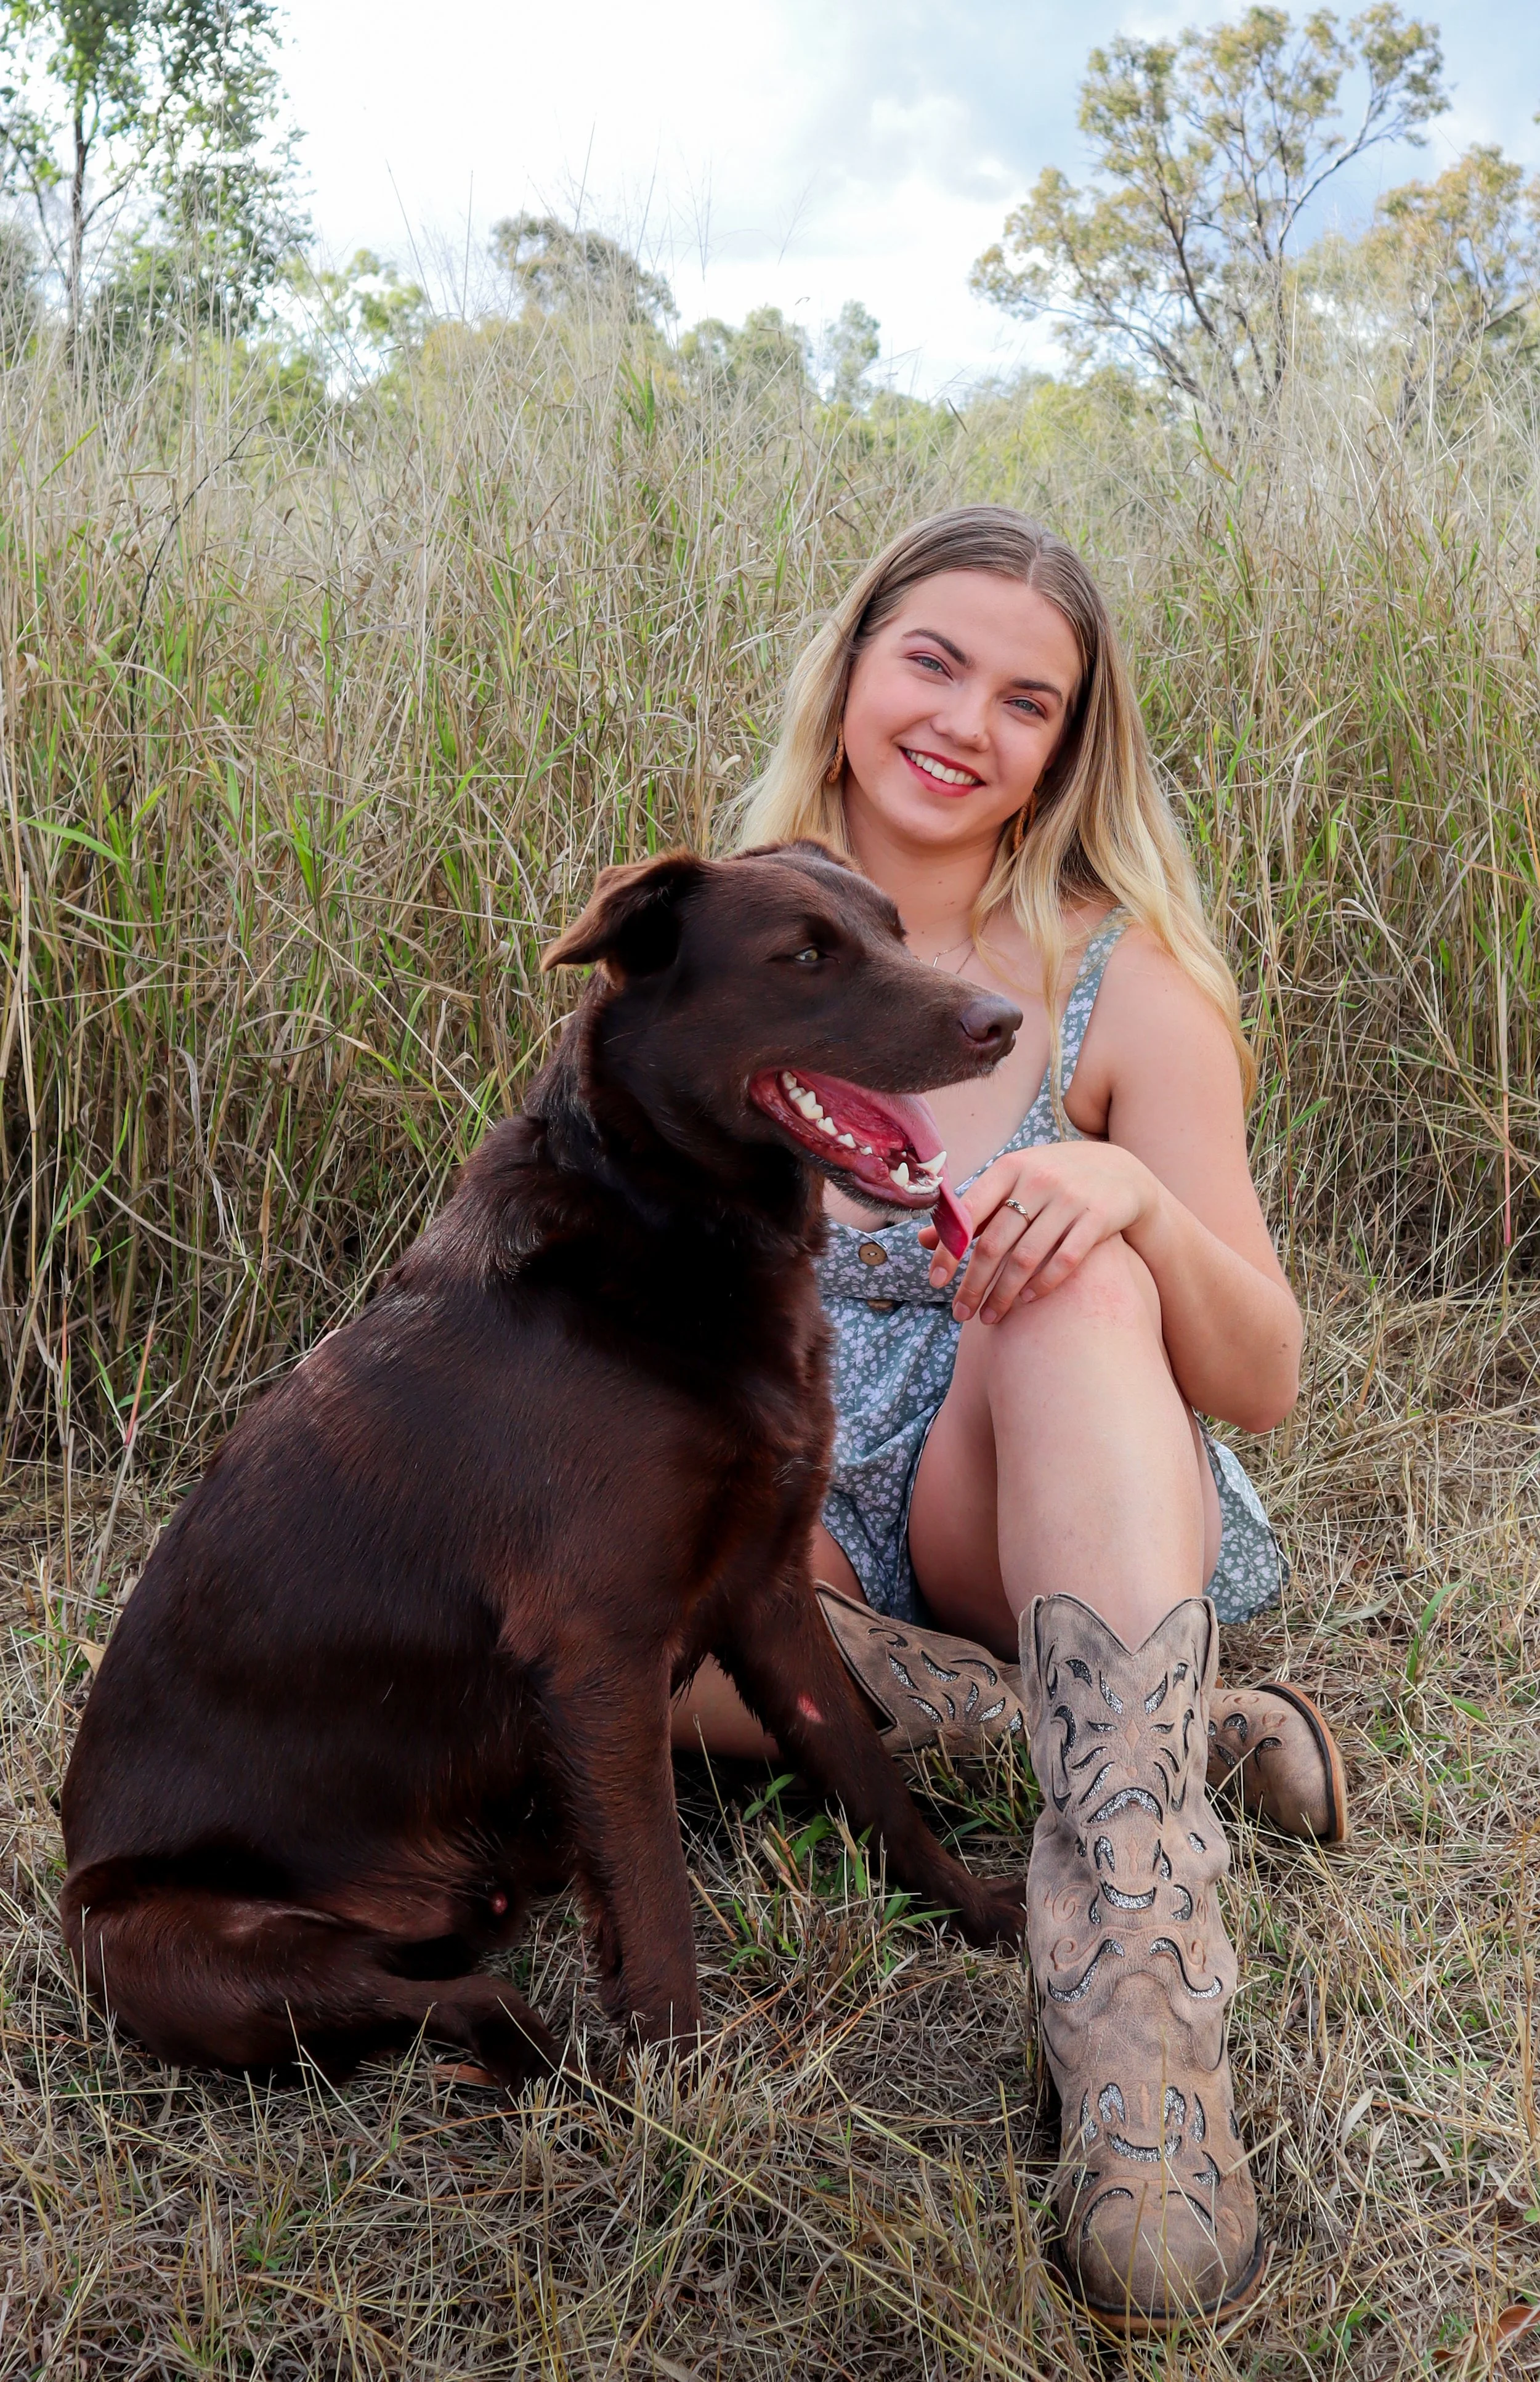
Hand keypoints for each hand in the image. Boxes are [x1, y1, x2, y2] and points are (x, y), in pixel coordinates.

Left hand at [920, 1143, 1157, 1324]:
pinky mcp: (1098, 1216)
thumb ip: (972, 1212)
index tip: (935, 1282)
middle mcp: (1038, 1179)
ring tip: (989, 1317)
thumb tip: (921, 1240)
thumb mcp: (1012, 1185)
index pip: (969, 1213)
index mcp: (1009, 1168)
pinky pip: (1065, 1259)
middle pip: (994, 1243)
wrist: (1120, 1173)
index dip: (949, 1250)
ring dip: (1004, 1294)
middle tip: (960, 1314)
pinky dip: (1043, 1284)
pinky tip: (1027, 1301)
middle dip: (974, 1284)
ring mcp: (1070, 1197)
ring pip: (1026, 1256)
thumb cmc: (1051, 1183)